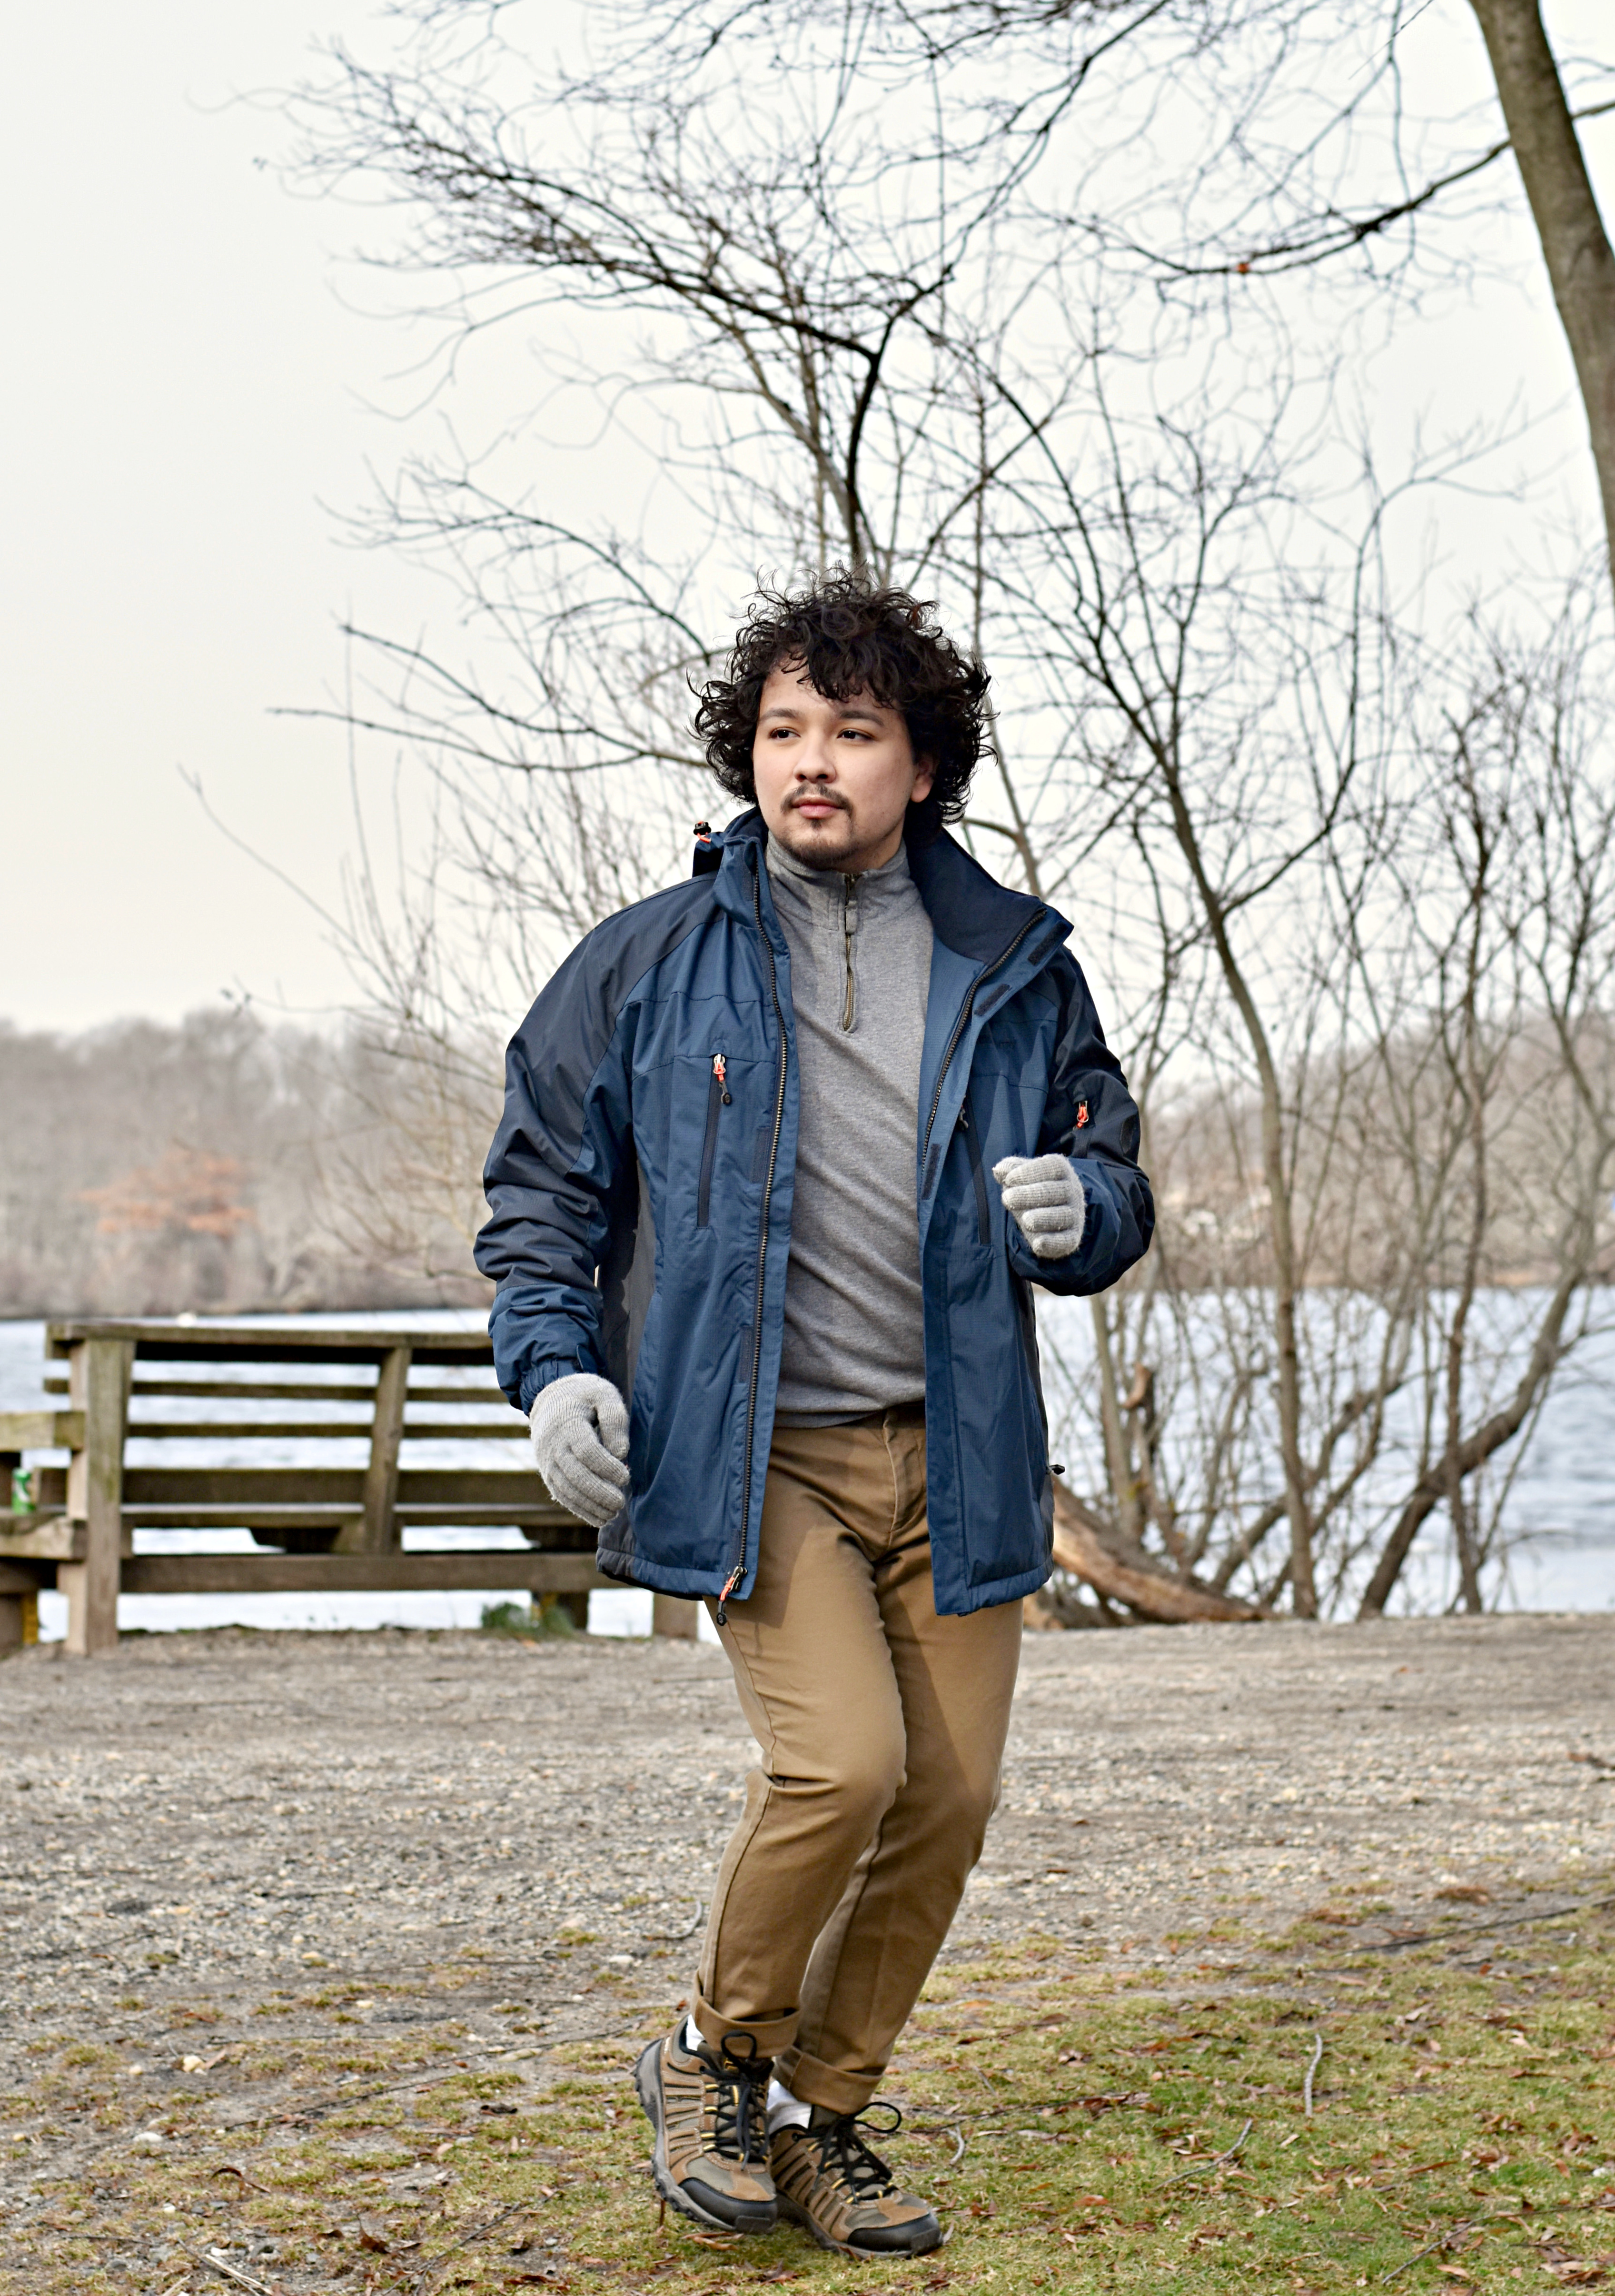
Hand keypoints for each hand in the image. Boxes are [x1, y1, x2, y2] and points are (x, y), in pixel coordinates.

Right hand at [529, 1373, 629, 1526]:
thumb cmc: (586, 1397)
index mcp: (568, 1423)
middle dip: (599, 1492)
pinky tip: (599, 1518)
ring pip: (567, 1489)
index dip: (606, 1467)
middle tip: (620, 1502)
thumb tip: (620, 1454)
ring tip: (612, 1514)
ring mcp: (548, 1461)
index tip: (625, 1477)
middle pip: (575, 1474)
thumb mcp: (604, 1395)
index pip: (586, 1450)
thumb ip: (614, 1419)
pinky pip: (561, 1495)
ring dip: (590, 1505)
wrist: (552, 1400)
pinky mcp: (548, 1473)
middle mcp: (553, 1445)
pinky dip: (579, 1509)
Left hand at [991, 1153, 1086, 1259]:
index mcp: (1061, 1171)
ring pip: (1062, 1216)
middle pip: (1055, 1191)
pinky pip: (1066, 1240)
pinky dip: (1053, 1242)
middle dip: (1030, 1195)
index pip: (1051, 1167)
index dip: (1030, 1172)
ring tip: (1026, 1220)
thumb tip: (998, 1170)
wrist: (1051, 1216)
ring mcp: (1075, 1214)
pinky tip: (1037, 1244)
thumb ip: (1011, 1170)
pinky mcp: (1073, 1237)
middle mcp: (1072, 1191)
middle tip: (1007, 1199)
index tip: (1008, 1180)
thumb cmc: (1033, 1190)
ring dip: (1044, 1218)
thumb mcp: (1023, 1176)